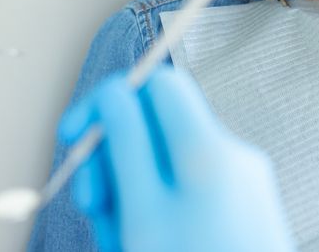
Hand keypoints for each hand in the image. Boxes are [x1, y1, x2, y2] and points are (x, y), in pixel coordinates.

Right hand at [60, 67, 295, 251]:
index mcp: (207, 148)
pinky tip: (142, 247)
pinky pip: (187, 197)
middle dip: (113, 161)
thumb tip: (114, 91)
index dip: (110, 100)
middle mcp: (232, 157)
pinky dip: (156, 216)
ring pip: (165, 169)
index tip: (75, 134)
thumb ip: (126, 141)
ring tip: (121, 243)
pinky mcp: (243, 212)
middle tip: (94, 207)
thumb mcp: (142, 211)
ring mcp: (242, 186)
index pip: (155, 83)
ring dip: (129, 198)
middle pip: (155, 128)